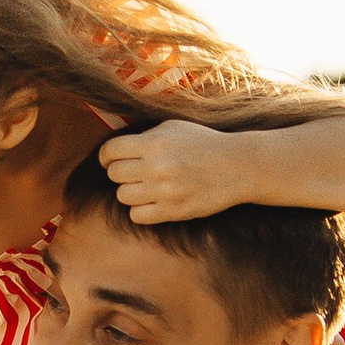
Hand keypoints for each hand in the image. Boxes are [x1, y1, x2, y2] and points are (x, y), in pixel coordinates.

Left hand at [96, 120, 241, 224]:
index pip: (110, 151)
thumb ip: (144, 136)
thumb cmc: (203, 143)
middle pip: (114, 174)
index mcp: (154, 143)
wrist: (238, 166)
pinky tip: (151, 202)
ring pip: (123, 196)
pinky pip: (137, 216)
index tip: (111, 159)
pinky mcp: (173, 211)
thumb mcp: (173, 128)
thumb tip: (116, 148)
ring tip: (144, 186)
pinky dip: (140, 210)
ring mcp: (164, 191)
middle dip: (120, 172)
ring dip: (130, 191)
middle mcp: (156, 167)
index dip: (106, 156)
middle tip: (133, 172)